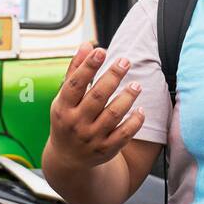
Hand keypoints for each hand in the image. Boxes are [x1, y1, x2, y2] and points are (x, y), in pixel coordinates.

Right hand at [48, 42, 145, 170]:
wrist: (68, 159)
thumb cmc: (68, 119)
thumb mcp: (65, 97)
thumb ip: (75, 70)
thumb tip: (87, 45)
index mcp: (63, 107)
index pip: (75, 84)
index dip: (88, 66)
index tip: (101, 50)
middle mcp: (76, 123)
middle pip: (97, 97)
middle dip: (112, 77)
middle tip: (125, 61)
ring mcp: (91, 137)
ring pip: (113, 114)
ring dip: (127, 97)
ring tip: (136, 84)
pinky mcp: (106, 149)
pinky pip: (125, 134)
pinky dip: (135, 121)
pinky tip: (140, 109)